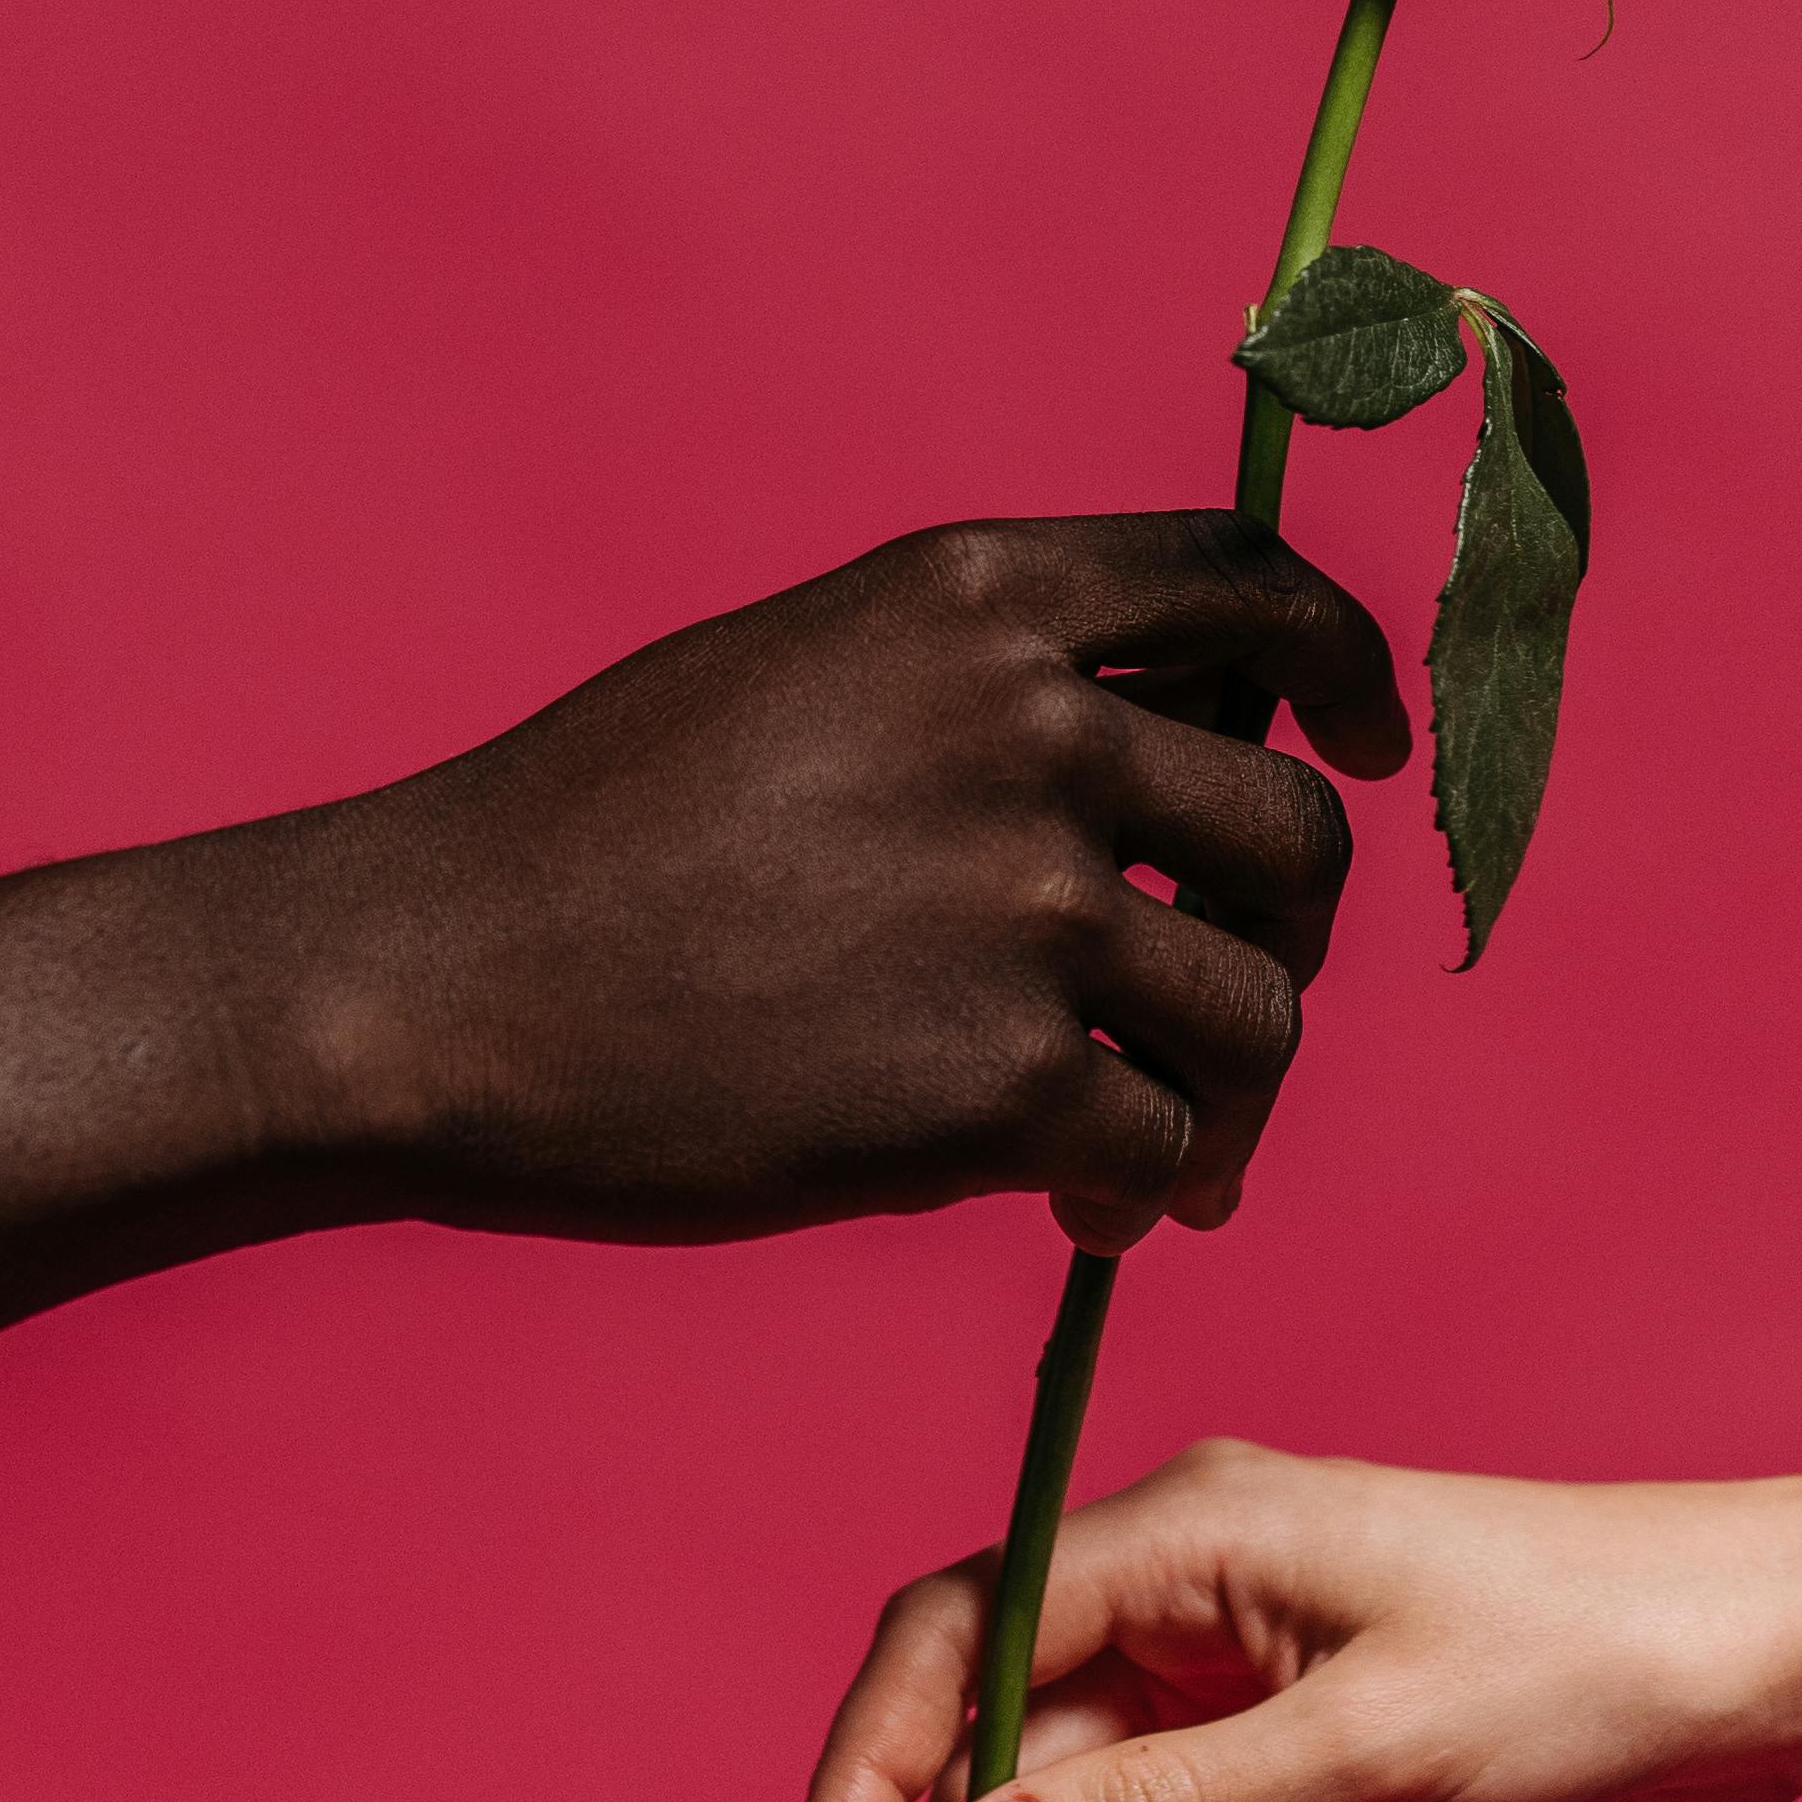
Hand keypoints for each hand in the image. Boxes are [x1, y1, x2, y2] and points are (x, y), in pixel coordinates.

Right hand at [252, 514, 1409, 1245]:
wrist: (434, 979)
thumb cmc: (592, 833)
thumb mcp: (802, 668)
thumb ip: (984, 684)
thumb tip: (1159, 746)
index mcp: (981, 599)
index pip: (1256, 589)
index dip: (1347, 671)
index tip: (1367, 748)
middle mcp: (1032, 727)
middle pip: (1293, 830)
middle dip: (1285, 937)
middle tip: (1227, 1016)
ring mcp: (1025, 903)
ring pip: (1257, 1006)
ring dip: (1233, 1093)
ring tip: (1168, 1149)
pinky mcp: (996, 1080)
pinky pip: (1169, 1142)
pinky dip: (1155, 1190)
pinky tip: (1088, 1213)